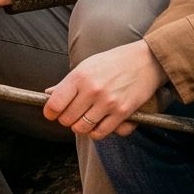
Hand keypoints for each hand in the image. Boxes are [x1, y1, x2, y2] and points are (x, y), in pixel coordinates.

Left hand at [43, 41, 164, 139]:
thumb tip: (47, 94)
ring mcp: (108, 102)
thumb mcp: (87, 66)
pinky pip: (101, 133)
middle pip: (67, 119)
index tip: (52, 113)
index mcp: (80, 76)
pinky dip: (97, 132)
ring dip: (81, 127)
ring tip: (85, 119)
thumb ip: (67, 83)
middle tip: (72, 114)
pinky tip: (99, 123)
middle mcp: (92, 90)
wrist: (146, 60)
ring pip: (82, 129)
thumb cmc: (113, 62)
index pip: (54, 104)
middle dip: (66, 120)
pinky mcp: (123, 113)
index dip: (50, 112)